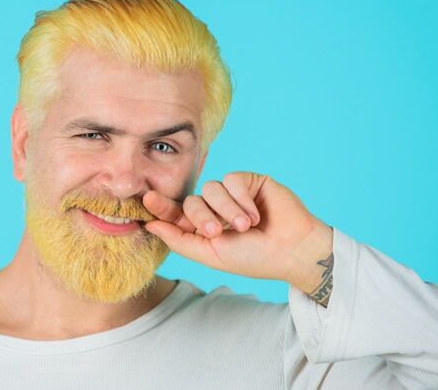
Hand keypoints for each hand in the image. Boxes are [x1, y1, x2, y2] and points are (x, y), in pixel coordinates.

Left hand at [142, 172, 332, 292]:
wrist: (290, 250)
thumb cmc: (252, 258)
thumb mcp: (211, 254)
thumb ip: (180, 240)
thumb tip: (151, 225)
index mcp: (202, 227)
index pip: (175, 213)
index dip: (160, 207)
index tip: (147, 200)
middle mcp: (214, 208)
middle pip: (191, 200)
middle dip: (201, 216)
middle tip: (217, 232)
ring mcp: (231, 194)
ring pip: (210, 188)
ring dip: (226, 210)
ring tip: (245, 227)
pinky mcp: (249, 181)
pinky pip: (232, 180)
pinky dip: (241, 198)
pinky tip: (256, 214)